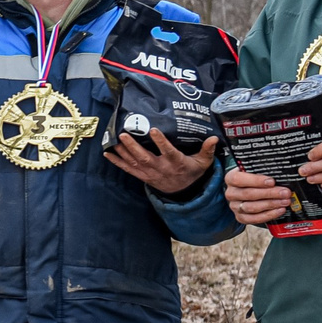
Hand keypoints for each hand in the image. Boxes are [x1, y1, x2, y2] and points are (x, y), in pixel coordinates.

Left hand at [104, 128, 220, 193]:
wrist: (184, 192)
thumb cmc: (192, 172)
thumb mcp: (203, 162)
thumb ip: (207, 150)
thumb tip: (214, 138)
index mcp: (176, 163)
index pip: (168, 151)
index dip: (161, 142)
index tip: (154, 130)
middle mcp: (161, 168)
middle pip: (145, 157)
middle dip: (133, 146)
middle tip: (124, 134)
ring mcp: (150, 173)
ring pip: (134, 162)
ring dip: (122, 151)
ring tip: (113, 140)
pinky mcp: (143, 177)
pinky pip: (128, 170)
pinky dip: (117, 162)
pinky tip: (107, 154)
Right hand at [223, 166, 294, 226]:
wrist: (248, 189)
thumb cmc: (254, 178)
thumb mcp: (255, 171)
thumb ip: (263, 171)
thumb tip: (280, 174)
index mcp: (231, 178)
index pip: (239, 179)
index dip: (255, 181)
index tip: (272, 181)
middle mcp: (231, 193)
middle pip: (248, 194)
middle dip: (269, 193)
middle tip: (285, 192)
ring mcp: (234, 206)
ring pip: (252, 207)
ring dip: (271, 204)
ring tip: (285, 201)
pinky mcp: (240, 217)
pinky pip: (253, 219)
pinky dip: (268, 215)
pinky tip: (279, 210)